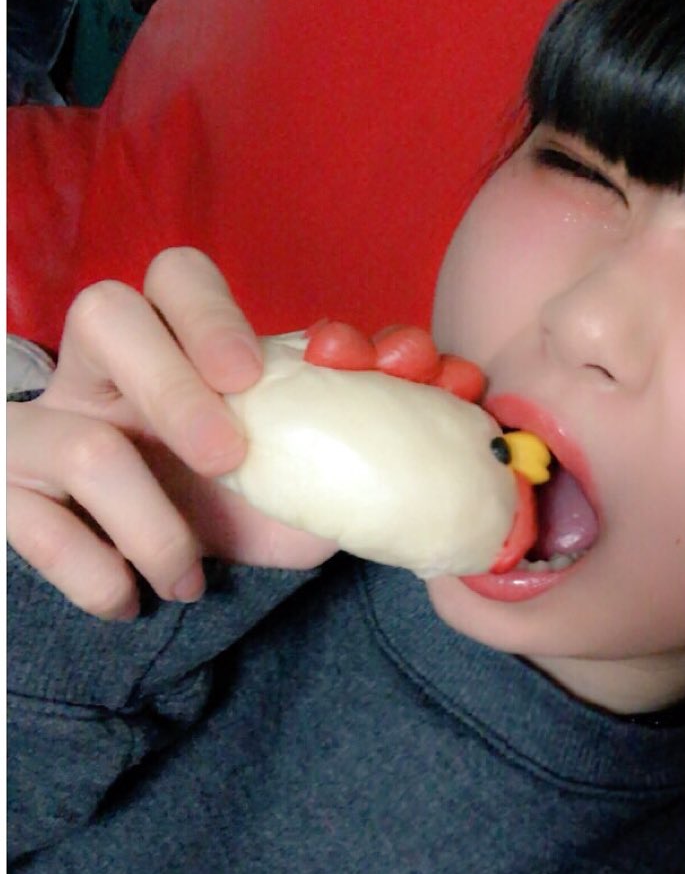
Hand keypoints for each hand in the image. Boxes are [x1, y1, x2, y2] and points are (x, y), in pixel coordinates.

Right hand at [6, 248, 338, 618]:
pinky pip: (32, 528)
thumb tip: (451, 390)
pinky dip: (100, 577)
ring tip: (188, 575)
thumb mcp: (297, 464)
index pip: (177, 275)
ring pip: (79, 442)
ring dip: (153, 527)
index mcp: (172, 343)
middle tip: (230, 461)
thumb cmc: (231, 500)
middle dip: (175, 389)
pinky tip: (133, 597)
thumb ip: (359, 428)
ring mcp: (38, 427)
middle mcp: (97, 369)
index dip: (210, 313)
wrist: (147, 570)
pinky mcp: (4, 496)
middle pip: (105, 312)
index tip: (252, 373)